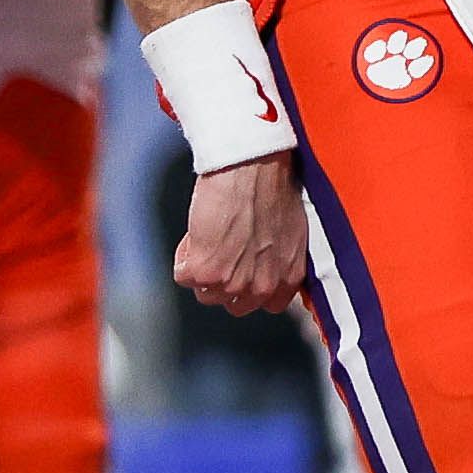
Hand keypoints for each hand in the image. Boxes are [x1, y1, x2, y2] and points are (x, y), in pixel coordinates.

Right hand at [173, 153, 306, 317]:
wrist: (253, 168)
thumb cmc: (273, 186)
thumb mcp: (290, 229)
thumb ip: (278, 256)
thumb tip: (263, 257)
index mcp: (288, 277)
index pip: (268, 304)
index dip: (250, 286)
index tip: (243, 271)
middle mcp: (262, 286)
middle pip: (234, 304)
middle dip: (224, 282)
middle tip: (220, 253)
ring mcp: (232, 283)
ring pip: (205, 293)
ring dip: (201, 268)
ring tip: (207, 237)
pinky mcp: (205, 272)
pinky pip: (183, 275)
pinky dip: (184, 255)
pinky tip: (196, 232)